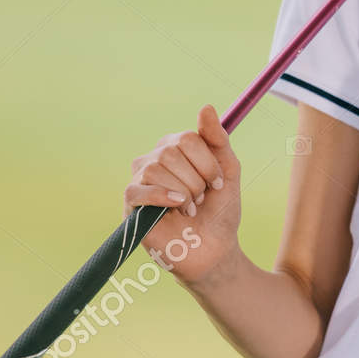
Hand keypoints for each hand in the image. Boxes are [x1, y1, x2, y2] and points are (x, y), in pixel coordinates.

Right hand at [124, 104, 241, 285]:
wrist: (214, 250)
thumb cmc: (220, 211)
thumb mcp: (227, 172)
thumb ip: (218, 139)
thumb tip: (206, 107)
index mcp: (176, 148)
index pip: (188, 138)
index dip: (207, 162)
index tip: (217, 184)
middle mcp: (155, 159)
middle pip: (172, 152)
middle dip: (196, 180)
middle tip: (201, 201)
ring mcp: (140, 181)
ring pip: (156, 169)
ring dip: (183, 193)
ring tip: (189, 210)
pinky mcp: (131, 206)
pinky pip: (137, 190)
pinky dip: (161, 196)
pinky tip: (178, 206)